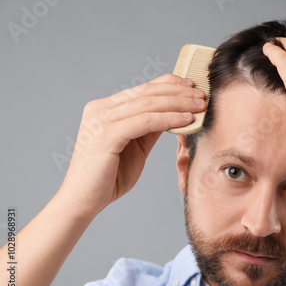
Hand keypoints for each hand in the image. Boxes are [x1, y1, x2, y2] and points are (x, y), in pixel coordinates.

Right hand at [56, 74, 205, 216]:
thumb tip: (175, 113)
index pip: (142, 89)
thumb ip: (150, 128)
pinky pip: (145, 122)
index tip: (191, 86)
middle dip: (179, 92)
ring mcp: (101, 120)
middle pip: (147, 92)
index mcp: (105, 109)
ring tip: (199, 106)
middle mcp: (101, 109)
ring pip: (148, 104)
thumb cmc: (108, 176)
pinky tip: (186, 119)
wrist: (83, 201)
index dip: (169, 84)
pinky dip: (168, 119)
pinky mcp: (106, 135)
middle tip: (202, 95)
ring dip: (178, 103)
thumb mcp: (136, 145)